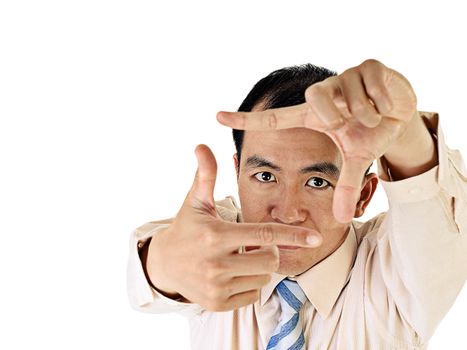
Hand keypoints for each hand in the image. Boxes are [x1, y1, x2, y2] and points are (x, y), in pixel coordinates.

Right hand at [146, 144, 322, 311]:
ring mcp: (216, 286)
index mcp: (215, 235)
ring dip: (259, 267)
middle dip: (270, 250)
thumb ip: (205, 174)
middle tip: (252, 244)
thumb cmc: (186, 228)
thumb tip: (202, 145)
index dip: (292, 234)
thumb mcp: (195, 201)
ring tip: (238, 258)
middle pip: (270, 259)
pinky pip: (252, 294)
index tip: (315, 237)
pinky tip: (231, 274)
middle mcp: (216, 263)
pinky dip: (249, 283)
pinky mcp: (216, 304)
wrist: (164, 264)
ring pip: (263, 277)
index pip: (264, 234)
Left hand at [217, 59, 417, 222]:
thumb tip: (342, 221)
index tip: (216, 116)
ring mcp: (344, 78)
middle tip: (352, 123)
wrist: (403, 115)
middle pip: (317, 96)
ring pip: (351, 94)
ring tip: (374, 116)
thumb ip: (345, 186)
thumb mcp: (356, 160)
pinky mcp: (369, 66)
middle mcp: (323, 94)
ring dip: (367, 112)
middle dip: (336, 114)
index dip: (247, 118)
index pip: (274, 118)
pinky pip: (374, 83)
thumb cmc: (371, 134)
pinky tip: (387, 104)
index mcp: (312, 116)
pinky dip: (385, 100)